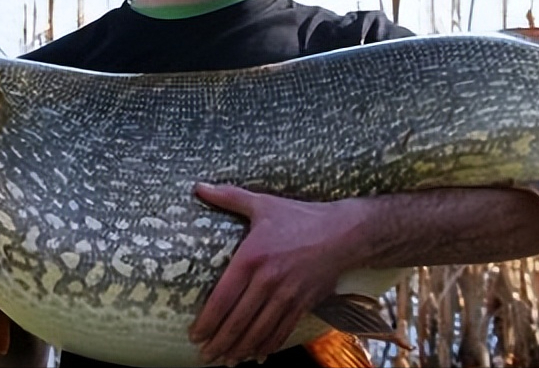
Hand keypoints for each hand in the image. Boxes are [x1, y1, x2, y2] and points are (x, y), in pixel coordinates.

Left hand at [187, 184, 365, 365]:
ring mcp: (288, 296)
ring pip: (258, 332)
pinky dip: (267, 347)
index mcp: (252, 257)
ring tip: (226, 360)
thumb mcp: (263, 204)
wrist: (344, 232)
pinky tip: (256, 355)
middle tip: (205, 355)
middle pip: (238, 322)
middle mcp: (268, 281)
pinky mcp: (304, 304)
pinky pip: (282, 332)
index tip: (194, 334)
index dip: (207, 321)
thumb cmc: (300, 216)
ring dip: (240, 350)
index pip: (223, 299)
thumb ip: (229, 197)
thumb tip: (199, 187)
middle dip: (219, 343)